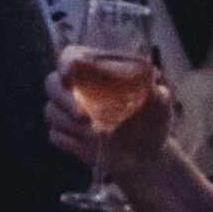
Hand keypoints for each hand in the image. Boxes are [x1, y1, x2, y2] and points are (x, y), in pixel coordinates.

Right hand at [43, 64, 174, 179]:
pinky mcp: (66, 135)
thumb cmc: (152, 121)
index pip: (72, 56)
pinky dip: (70, 141)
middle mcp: (77, 88)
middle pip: (51, 82)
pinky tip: (90, 147)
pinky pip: (55, 135)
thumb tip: (154, 88)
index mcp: (97, 71)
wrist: (146, 155)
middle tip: (81, 114)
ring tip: (96, 135)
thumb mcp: (162, 107)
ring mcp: (68, 113)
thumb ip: (159, 95)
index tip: (68, 74)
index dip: (65, 62)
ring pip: (50, 110)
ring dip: (69, 124)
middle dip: (62, 98)